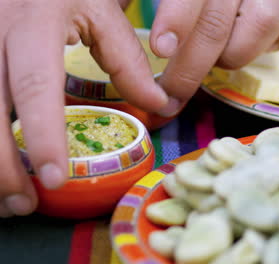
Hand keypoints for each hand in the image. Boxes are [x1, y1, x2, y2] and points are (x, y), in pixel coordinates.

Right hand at [0, 0, 170, 216]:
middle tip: (26, 204)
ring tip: (11, 200)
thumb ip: (127, 60)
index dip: (43, 135)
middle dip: (2, 166)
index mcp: (33, 25)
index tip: (54, 179)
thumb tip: (159, 105)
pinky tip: (3, 168)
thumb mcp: (101, 12)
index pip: (35, 87)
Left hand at [150, 0, 278, 112]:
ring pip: (262, 27)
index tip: (162, 50)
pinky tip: (260, 41)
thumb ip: (152, 5)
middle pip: (219, 21)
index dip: (177, 20)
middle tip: (173, 92)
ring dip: (236, 53)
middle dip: (191, 67)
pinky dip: (277, 45)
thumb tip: (140, 32)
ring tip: (223, 54)